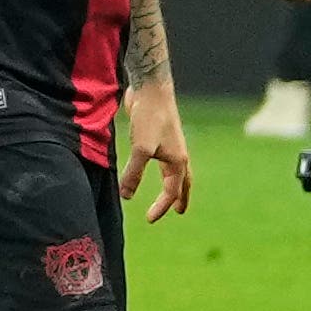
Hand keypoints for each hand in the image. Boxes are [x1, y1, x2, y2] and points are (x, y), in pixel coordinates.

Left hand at [119, 74, 195, 222]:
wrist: (151, 90)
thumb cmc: (149, 118)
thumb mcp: (141, 148)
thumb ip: (134, 173)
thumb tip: (127, 196)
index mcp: (178, 162)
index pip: (172, 192)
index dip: (161, 207)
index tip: (150, 219)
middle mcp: (178, 155)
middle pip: (183, 183)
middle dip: (180, 198)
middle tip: (178, 212)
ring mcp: (170, 146)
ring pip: (176, 171)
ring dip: (175, 185)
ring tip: (172, 195)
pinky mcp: (159, 137)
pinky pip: (164, 159)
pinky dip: (164, 169)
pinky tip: (155, 164)